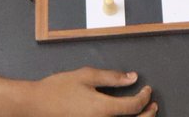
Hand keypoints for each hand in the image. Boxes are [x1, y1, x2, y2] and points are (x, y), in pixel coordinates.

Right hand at [26, 68, 155, 116]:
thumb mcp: (86, 76)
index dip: (144, 97)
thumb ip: (112, 77)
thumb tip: (132, 78)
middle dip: (148, 115)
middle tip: (152, 105)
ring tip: (143, 115)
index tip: (147, 89)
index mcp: (103, 109)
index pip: (133, 107)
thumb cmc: (58, 89)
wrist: (35, 105)